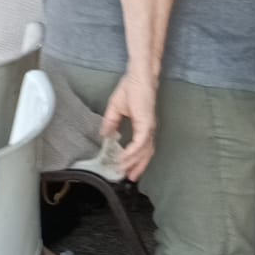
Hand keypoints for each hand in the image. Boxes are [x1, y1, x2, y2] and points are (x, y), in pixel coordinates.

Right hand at [101, 67, 158, 181]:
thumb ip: (111, 123)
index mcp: (144, 126)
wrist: (138, 77)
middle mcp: (149, 128)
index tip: (128, 168)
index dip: (137, 158)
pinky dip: (133, 152)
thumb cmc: (131, 89)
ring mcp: (149, 126)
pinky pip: (140, 142)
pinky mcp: (146, 123)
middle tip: (130, 177)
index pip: (143, 147)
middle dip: (138, 166)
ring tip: (126, 172)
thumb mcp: (116, 109)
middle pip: (146, 153)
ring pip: (144, 150)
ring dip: (134, 162)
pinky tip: (125, 158)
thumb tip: (106, 135)